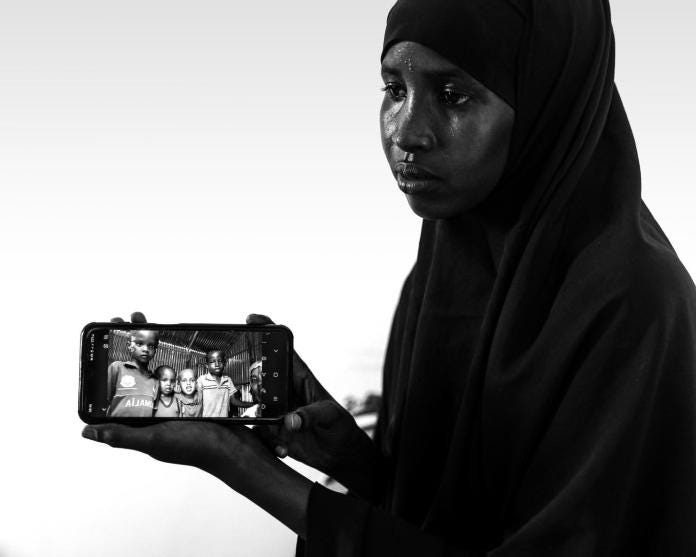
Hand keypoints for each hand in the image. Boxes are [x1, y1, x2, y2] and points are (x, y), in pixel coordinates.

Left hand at [84, 310, 312, 536]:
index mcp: (146, 415)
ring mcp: (184, 397)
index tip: (109, 334)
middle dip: (136, 341)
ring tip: (151, 322)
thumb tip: (86, 430)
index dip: (116, 356)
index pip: (124, 380)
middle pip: (145, 366)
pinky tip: (184, 338)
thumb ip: (124, 435)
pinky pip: (192, 368)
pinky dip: (186, 352)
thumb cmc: (196, 450)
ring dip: (159, 341)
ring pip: (167, 363)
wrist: (238, 450)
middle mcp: (162, 404)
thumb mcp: (156, 440)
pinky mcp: (204, 392)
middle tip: (131, 318)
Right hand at [248, 314, 383, 497]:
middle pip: (258, 373)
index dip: (268, 330)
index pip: (283, 348)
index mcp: (299, 377)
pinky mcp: (271, 431)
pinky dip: (263, 440)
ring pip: (250, 402)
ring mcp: (275, 410)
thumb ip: (312, 415)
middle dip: (246, 375)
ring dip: (250, 411)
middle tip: (248, 387)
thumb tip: (290, 421)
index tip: (251, 319)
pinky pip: (257, 431)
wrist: (339, 456)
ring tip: (265, 423)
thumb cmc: (340, 427)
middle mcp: (283, 390)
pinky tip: (282, 449)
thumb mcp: (331, 416)